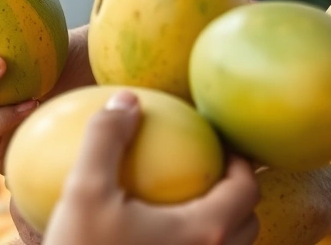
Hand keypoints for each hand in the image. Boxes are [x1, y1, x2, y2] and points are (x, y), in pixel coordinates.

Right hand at [40, 91, 260, 244]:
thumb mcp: (83, 190)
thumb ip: (106, 139)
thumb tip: (127, 100)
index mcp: (205, 231)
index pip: (247, 188)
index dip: (241, 161)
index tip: (218, 145)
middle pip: (247, 222)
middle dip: (235, 193)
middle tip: (206, 171)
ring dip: (220, 223)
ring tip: (187, 203)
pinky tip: (159, 236)